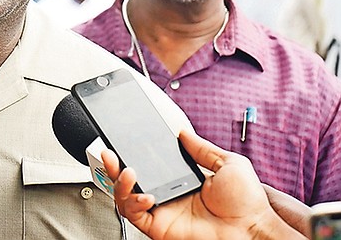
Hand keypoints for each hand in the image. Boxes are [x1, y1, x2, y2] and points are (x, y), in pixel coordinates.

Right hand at [102, 130, 307, 239]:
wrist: (253, 229)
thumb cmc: (247, 203)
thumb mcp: (228, 163)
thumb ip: (202, 148)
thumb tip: (184, 133)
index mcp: (181, 181)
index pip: (149, 166)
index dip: (133, 154)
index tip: (123, 142)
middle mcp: (168, 196)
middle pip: (130, 181)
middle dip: (114, 167)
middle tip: (109, 153)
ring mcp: (162, 212)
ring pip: (125, 198)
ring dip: (120, 183)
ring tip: (129, 172)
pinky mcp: (159, 228)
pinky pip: (134, 215)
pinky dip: (133, 203)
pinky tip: (146, 195)